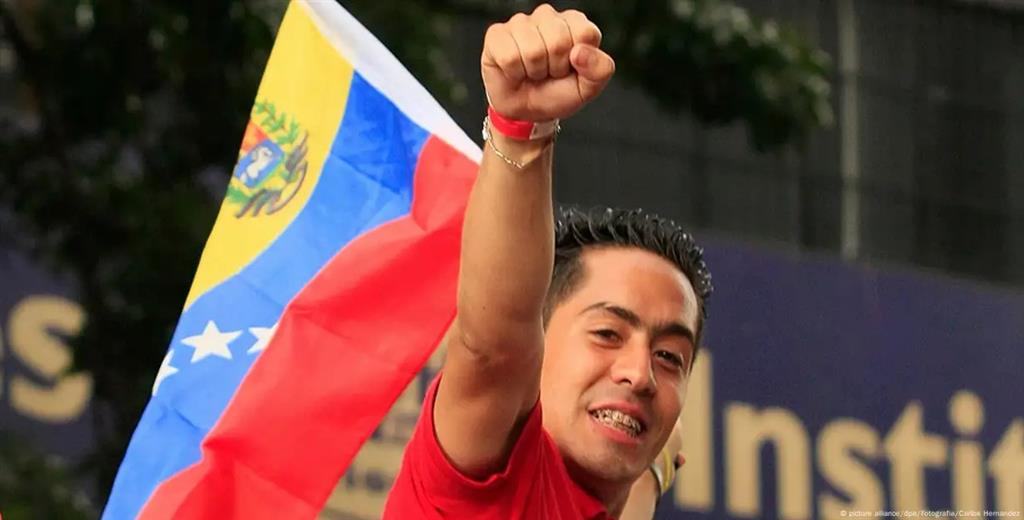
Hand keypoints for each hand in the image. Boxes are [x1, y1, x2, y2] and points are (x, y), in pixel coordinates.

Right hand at [481, 4, 614, 121]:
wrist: (526, 112)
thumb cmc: (557, 94)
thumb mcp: (588, 88)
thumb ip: (600, 69)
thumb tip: (579, 52)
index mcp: (575, 23)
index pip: (585, 33)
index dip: (578, 61)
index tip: (571, 69)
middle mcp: (548, 17)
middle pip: (558, 41)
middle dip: (555, 68)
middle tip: (549, 73)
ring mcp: (520, 23)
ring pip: (532, 50)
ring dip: (534, 71)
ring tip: (533, 72)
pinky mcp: (497, 35)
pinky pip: (509, 56)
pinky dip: (514, 72)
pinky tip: (515, 71)